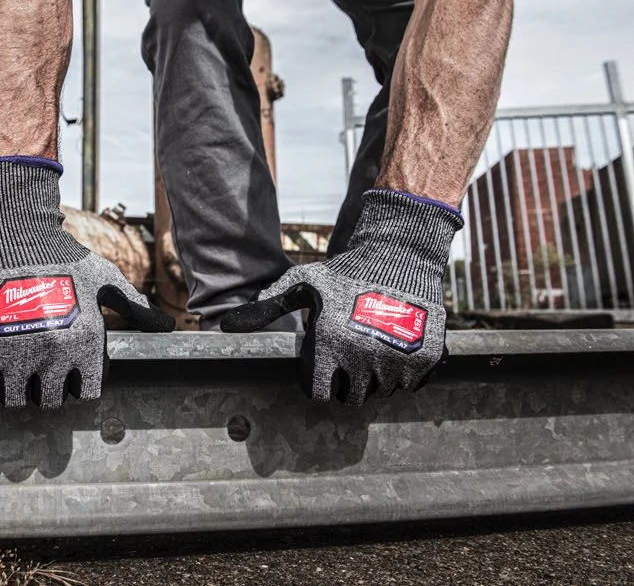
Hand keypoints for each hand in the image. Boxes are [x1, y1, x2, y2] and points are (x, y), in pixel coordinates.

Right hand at [0, 157, 174, 408]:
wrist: (14, 233)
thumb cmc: (63, 257)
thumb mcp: (105, 280)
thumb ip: (136, 308)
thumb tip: (168, 327)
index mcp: (85, 343)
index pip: (87, 392)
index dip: (79, 381)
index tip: (69, 367)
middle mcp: (53, 355)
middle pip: (50, 400)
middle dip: (46, 386)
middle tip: (39, 366)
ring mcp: (15, 354)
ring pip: (12, 399)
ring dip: (13, 387)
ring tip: (13, 365)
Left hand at [222, 189, 462, 404]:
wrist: (400, 254)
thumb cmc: (345, 272)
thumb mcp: (302, 285)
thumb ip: (267, 309)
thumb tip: (226, 326)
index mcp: (329, 343)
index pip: (317, 392)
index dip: (318, 381)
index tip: (324, 365)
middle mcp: (362, 357)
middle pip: (349, 397)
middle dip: (346, 382)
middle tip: (350, 354)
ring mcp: (396, 360)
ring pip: (380, 392)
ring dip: (375, 377)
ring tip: (373, 344)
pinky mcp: (425, 358)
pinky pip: (409, 385)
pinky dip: (404, 372)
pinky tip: (396, 345)